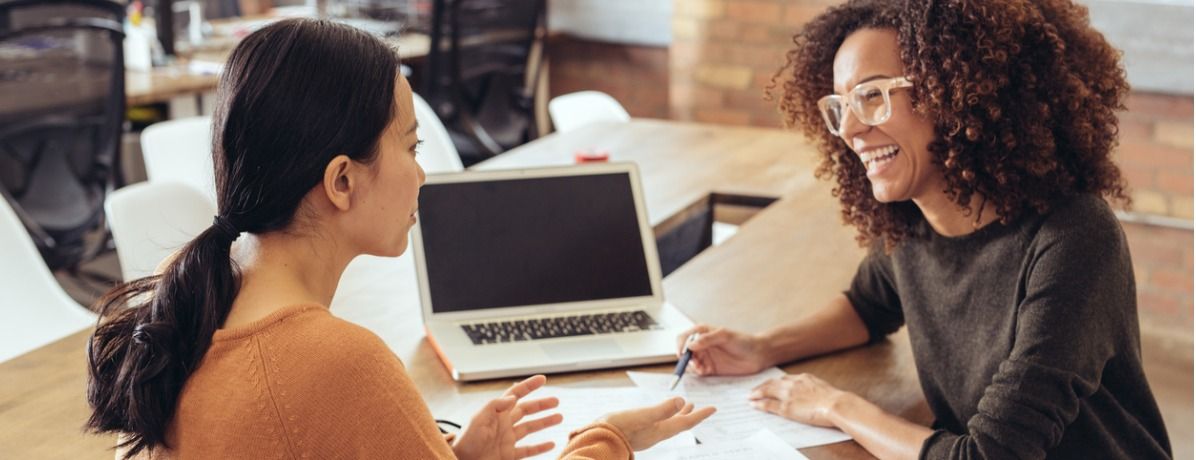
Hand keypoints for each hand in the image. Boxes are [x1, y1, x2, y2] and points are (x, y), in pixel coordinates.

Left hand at [452, 375, 563, 459]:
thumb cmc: (465, 441)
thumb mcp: (478, 419)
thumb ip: (495, 406)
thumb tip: (513, 396)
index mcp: (497, 413)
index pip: (516, 394)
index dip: (529, 386)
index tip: (542, 379)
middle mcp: (504, 424)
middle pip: (526, 410)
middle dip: (541, 405)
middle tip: (557, 401)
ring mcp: (507, 439)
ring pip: (530, 428)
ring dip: (544, 422)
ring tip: (559, 417)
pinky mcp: (509, 455)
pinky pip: (528, 450)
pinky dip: (540, 447)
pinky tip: (551, 444)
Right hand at [598, 397, 715, 450]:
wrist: (597, 441)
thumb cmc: (617, 429)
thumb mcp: (641, 416)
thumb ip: (661, 410)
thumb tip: (681, 400)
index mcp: (660, 430)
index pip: (685, 422)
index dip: (700, 415)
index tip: (714, 408)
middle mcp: (655, 434)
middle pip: (678, 424)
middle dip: (690, 415)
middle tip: (701, 408)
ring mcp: (646, 434)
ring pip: (667, 423)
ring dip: (677, 414)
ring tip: (684, 406)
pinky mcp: (636, 432)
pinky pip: (656, 423)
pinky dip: (663, 415)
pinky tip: (657, 414)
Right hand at [676, 324, 770, 375]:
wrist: (758, 355)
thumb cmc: (744, 341)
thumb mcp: (725, 336)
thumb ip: (707, 339)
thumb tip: (690, 345)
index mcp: (703, 333)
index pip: (684, 338)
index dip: (680, 346)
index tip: (681, 354)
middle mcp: (702, 345)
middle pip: (684, 352)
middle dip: (685, 358)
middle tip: (692, 363)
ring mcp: (706, 357)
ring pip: (690, 363)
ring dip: (691, 366)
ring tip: (700, 367)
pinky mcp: (710, 369)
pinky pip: (698, 372)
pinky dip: (697, 373)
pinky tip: (704, 371)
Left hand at [748, 373, 846, 427]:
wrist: (836, 404)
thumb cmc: (834, 399)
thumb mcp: (822, 388)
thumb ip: (813, 388)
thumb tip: (811, 393)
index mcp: (803, 377)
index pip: (784, 379)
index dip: (775, 383)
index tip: (769, 384)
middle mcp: (793, 383)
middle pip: (773, 383)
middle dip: (762, 386)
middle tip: (754, 390)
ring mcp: (789, 395)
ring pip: (767, 391)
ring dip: (757, 393)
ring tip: (750, 396)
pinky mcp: (787, 407)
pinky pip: (769, 405)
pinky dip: (760, 404)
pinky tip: (754, 405)